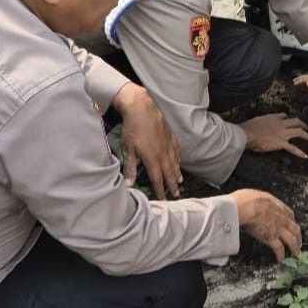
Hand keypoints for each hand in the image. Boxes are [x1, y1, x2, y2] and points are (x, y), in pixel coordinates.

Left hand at [113, 84, 181, 199]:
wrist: (141, 108)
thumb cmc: (132, 129)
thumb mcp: (128, 149)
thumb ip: (130, 168)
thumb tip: (129, 184)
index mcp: (152, 159)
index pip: (157, 179)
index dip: (160, 190)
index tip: (163, 199)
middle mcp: (162, 154)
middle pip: (169, 173)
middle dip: (172, 185)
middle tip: (176, 194)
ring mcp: (168, 144)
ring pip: (174, 162)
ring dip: (177, 173)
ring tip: (179, 181)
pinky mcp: (169, 136)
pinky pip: (176, 150)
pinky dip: (178, 158)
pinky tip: (178, 160)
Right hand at [230, 188, 301, 262]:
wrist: (246, 207)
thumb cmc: (247, 199)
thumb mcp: (258, 195)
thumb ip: (261, 201)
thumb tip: (256, 203)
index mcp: (278, 206)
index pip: (290, 214)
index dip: (292, 221)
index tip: (293, 225)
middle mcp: (281, 218)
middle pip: (295, 228)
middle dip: (298, 236)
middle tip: (299, 242)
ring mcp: (278, 229)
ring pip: (292, 240)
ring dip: (296, 248)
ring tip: (297, 254)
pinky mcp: (271, 238)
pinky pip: (279, 249)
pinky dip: (281, 255)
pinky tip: (281, 260)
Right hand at [241, 113, 307, 158]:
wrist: (248, 133)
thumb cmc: (248, 128)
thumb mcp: (255, 121)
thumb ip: (260, 123)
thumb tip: (258, 126)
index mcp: (272, 118)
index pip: (283, 116)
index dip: (287, 118)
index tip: (288, 119)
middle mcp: (280, 124)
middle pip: (295, 121)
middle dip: (301, 124)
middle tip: (305, 126)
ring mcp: (282, 133)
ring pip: (298, 132)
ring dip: (305, 135)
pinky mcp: (281, 143)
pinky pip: (293, 148)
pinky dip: (300, 152)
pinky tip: (305, 156)